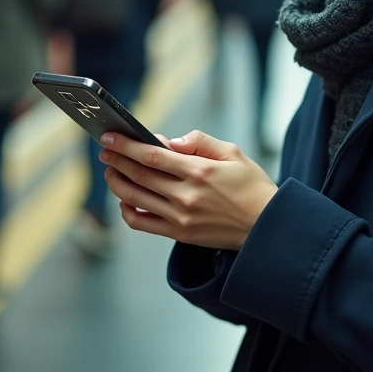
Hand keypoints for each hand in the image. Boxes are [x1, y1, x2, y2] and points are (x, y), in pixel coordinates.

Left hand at [99, 130, 277, 250]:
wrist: (267, 227)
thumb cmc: (252, 186)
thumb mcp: (233, 153)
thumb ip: (200, 142)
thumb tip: (168, 141)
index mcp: (200, 171)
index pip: (152, 156)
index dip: (126, 145)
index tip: (110, 137)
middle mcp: (187, 196)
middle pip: (139, 175)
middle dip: (116, 160)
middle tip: (104, 150)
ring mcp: (181, 218)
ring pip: (135, 198)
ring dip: (117, 182)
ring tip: (110, 171)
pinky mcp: (180, 234)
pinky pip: (143, 224)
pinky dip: (128, 211)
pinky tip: (125, 200)